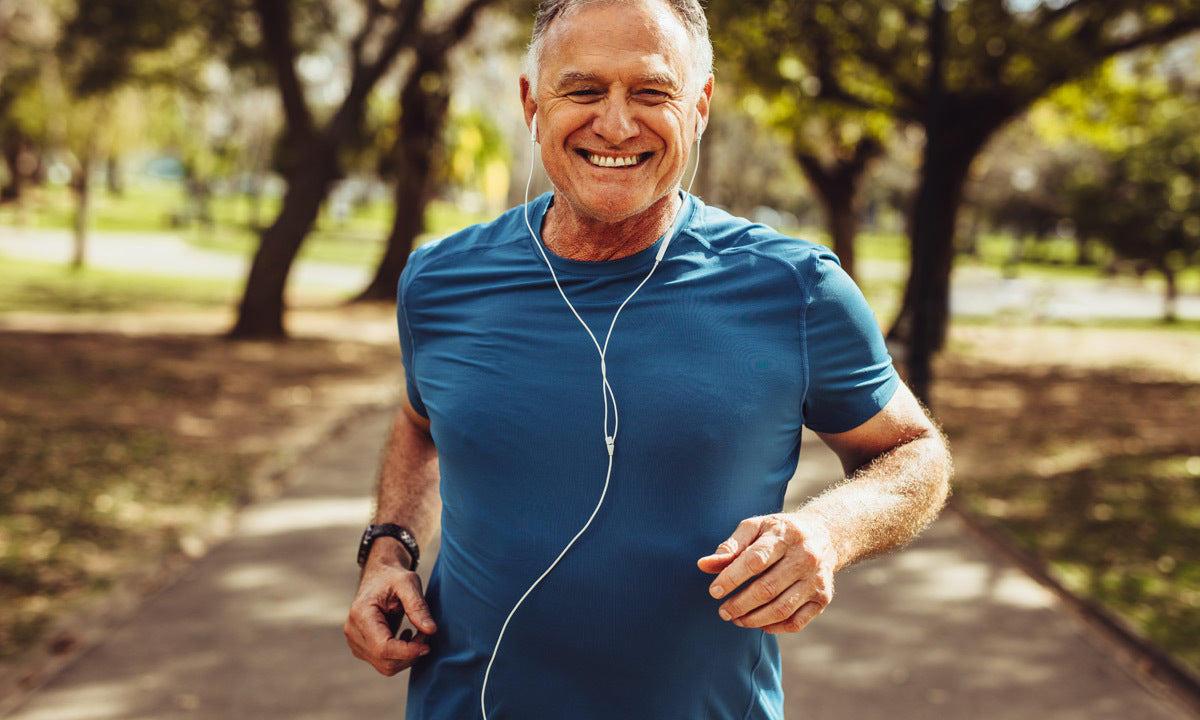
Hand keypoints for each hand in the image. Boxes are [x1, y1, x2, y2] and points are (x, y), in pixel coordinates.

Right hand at [344, 561, 437, 675]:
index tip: (427, 644)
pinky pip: (383, 663)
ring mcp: (355, 642)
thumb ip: (418, 606)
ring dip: (407, 656)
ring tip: (418, 633)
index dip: (408, 652)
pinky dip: (400, 656)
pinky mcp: (362, 647)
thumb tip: (431, 630)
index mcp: (361, 614)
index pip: (383, 648)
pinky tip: (406, 636)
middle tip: (426, 633)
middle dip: (411, 654)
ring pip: (385, 666)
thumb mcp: (409, 583)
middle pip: (385, 661)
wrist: (379, 575)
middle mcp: (353, 631)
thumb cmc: (394, 577)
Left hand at [697, 513, 837, 633]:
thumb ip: (730, 547)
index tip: (714, 591)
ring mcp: (817, 580)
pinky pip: (796, 622)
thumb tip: (703, 565)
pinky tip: (759, 623)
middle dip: (740, 604)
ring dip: (754, 619)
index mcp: (785, 536)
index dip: (732, 578)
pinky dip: (774, 627)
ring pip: (782, 609)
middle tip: (723, 612)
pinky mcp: (823, 598)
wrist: (825, 535)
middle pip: (767, 589)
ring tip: (736, 619)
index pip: (755, 561)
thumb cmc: (779, 532)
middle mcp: (805, 558)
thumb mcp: (754, 528)